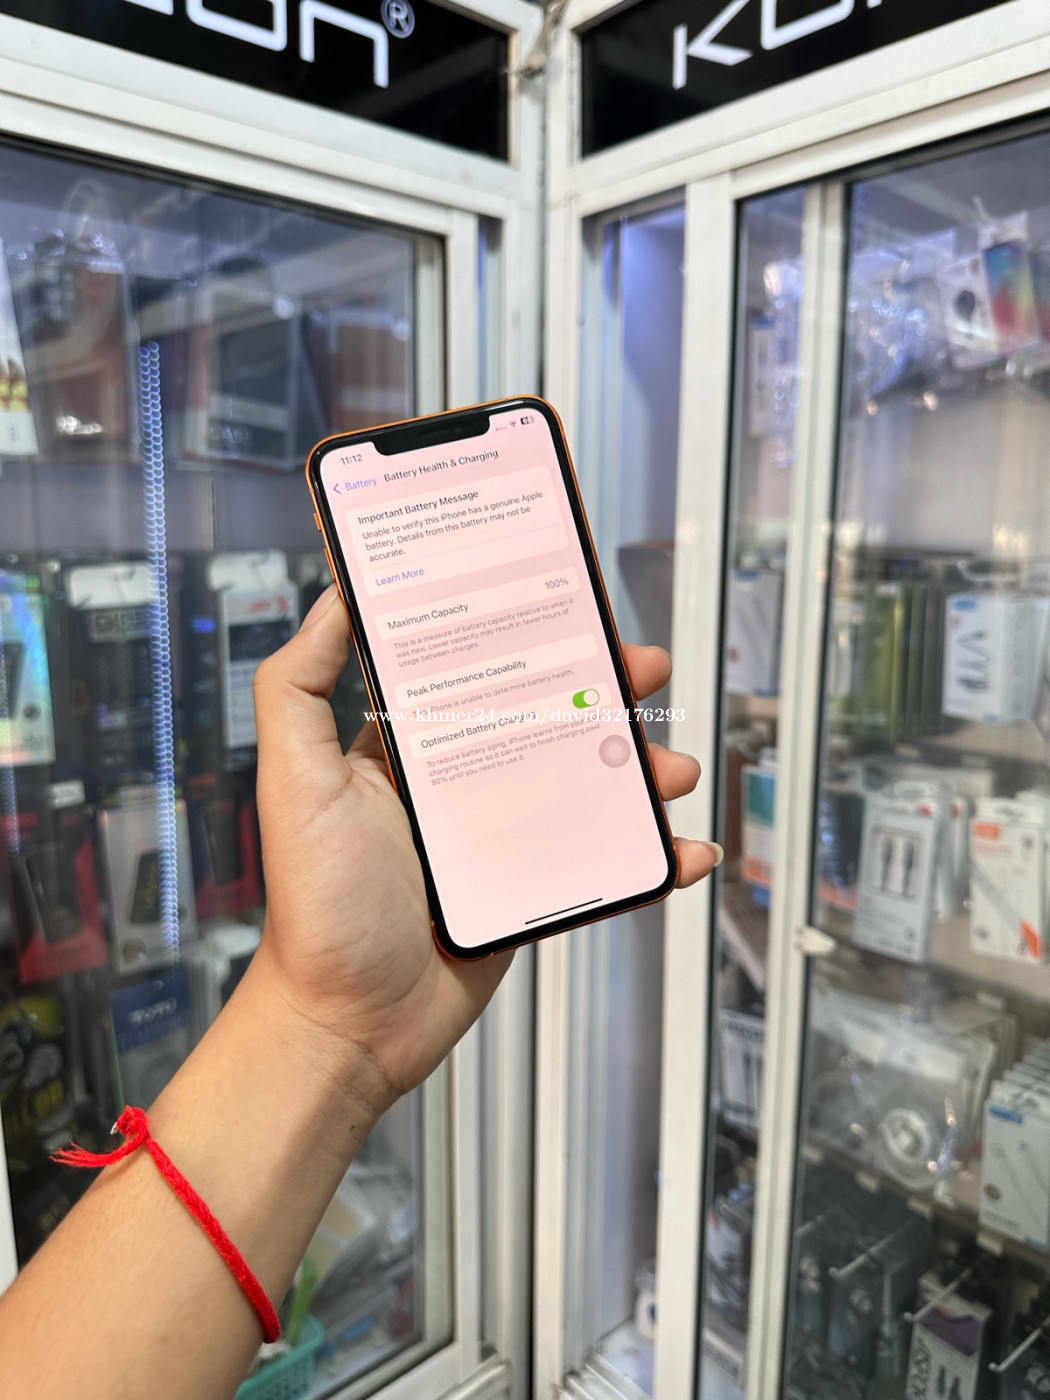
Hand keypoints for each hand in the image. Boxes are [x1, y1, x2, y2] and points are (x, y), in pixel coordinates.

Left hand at [252, 586, 719, 1114]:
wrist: (350, 1026)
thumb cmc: (315, 908)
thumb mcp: (295, 781)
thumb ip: (298, 685)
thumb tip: (331, 598)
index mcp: (408, 747)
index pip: (476, 668)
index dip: (525, 633)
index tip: (566, 601)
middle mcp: (458, 783)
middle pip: (548, 716)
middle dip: (605, 690)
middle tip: (645, 669)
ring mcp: (500, 837)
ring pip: (587, 784)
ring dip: (640, 769)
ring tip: (670, 769)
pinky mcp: (530, 891)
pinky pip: (602, 862)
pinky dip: (651, 856)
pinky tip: (683, 851)